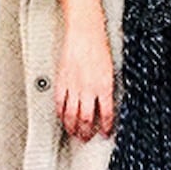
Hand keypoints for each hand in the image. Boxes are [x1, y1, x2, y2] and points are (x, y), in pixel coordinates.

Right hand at [54, 21, 114, 140]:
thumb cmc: (99, 46)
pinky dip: (60, 114)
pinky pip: (60, 103)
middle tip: (87, 137)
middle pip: (87, 119)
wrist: (85, 32)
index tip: (105, 133)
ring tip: (74, 133)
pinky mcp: (62, 81)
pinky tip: (62, 118)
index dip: (106, 127)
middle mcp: (89, 89)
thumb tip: (107, 103)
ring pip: (72, 115)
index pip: (107, 114)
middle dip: (87, 132)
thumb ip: (107, 88)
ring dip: (73, 127)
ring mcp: (74, 86)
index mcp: (104, 86)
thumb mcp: (110, 70)